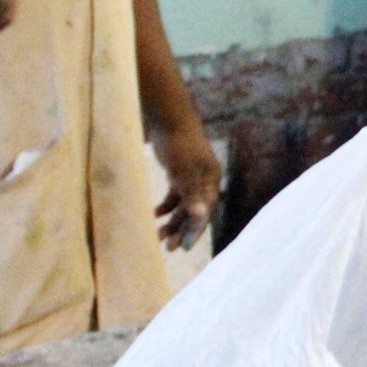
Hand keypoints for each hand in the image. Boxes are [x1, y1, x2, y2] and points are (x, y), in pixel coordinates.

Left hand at [150, 119, 222, 250]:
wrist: (168, 118)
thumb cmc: (179, 144)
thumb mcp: (184, 171)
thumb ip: (192, 194)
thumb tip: (201, 216)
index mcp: (211, 181)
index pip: (205, 212)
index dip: (195, 231)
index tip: (183, 247)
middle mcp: (204, 181)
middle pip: (195, 211)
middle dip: (182, 230)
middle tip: (169, 248)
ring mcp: (191, 177)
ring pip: (184, 206)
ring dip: (172, 221)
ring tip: (159, 235)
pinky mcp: (179, 173)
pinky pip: (175, 196)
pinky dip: (166, 206)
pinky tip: (155, 214)